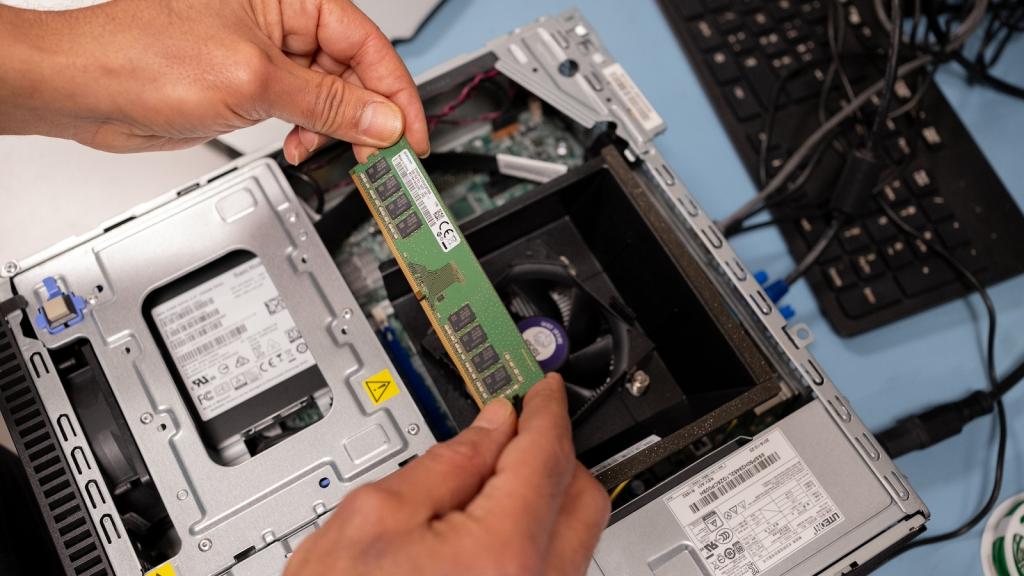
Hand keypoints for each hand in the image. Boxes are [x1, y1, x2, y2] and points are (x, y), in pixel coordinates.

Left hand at [0, 0, 427, 162]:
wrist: (83, 89)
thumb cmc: (142, 57)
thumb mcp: (254, 81)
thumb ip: (328, 103)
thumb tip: (382, 119)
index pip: (365, 44)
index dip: (394, 92)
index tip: (411, 135)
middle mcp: (282, 23)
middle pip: (354, 72)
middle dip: (368, 116)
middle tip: (382, 156)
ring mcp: (267, 57)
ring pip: (331, 97)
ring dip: (337, 131)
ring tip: (331, 152)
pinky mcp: (253, 88)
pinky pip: (303, 112)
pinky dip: (310, 136)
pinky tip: (302, 148)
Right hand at [284, 374, 609, 575]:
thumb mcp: (372, 518)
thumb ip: (444, 463)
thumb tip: (489, 427)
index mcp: (501, 555)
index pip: (546, 457)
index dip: (544, 410)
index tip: (539, 388)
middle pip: (580, 496)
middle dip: (552, 451)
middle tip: (515, 426)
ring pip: (572, 535)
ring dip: (542, 494)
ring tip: (485, 478)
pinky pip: (551, 567)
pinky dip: (531, 534)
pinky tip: (487, 521)